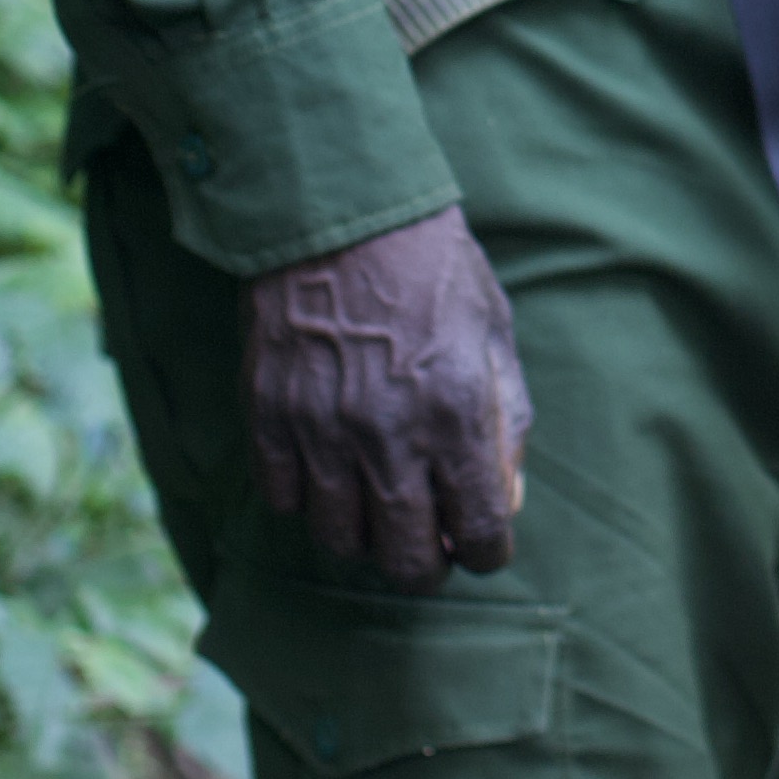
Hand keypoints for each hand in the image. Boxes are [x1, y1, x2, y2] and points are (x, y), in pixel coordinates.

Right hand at [247, 207, 532, 587]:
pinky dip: (308, 502)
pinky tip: (328, 474)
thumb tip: (505, 494)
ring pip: (340, 540)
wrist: (341, 211)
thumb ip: (507, 418)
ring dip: (365, 538)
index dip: (486, 553)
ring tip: (377, 511)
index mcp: (457, 413)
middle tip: (429, 545)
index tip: (481, 545)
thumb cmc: (431, 267)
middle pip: (406, 559)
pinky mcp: (270, 417)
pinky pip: (284, 501)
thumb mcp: (494, 332)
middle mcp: (389, 435)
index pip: (479, 531)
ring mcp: (322, 431)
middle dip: (425, 566)